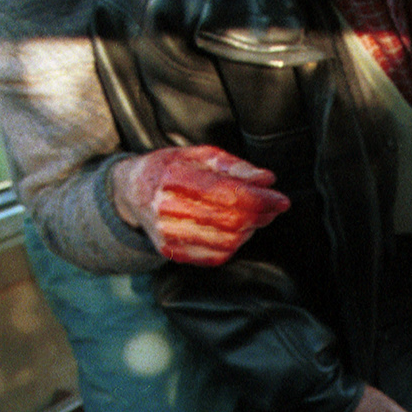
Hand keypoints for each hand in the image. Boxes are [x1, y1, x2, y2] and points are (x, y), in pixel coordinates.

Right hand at [112, 145, 290, 265]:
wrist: (130, 191)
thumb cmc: (168, 168)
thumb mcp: (198, 155)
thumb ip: (234, 166)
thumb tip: (266, 180)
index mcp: (174, 178)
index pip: (227, 194)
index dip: (260, 199)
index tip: (281, 199)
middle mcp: (167, 208)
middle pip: (229, 220)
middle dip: (260, 215)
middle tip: (273, 206)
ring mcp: (167, 234)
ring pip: (226, 241)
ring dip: (250, 230)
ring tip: (256, 216)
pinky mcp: (170, 251)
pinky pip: (215, 257)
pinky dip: (234, 246)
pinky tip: (238, 231)